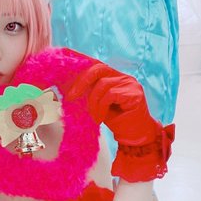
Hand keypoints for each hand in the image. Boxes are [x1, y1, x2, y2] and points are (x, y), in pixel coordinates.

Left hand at [66, 62, 174, 180]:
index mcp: (114, 76)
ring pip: (102, 84)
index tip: (65, 65)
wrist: (134, 137)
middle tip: (71, 97)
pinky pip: (111, 94)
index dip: (81, 63)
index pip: (96, 65)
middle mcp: (123, 76)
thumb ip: (89, 92)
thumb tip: (68, 89)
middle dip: (81, 82)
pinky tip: (101, 117)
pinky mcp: (135, 93)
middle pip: (98, 68)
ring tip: (93, 116)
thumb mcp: (98, 103)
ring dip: (93, 102)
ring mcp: (130, 83)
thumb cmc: (117, 120)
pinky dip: (102, 106)